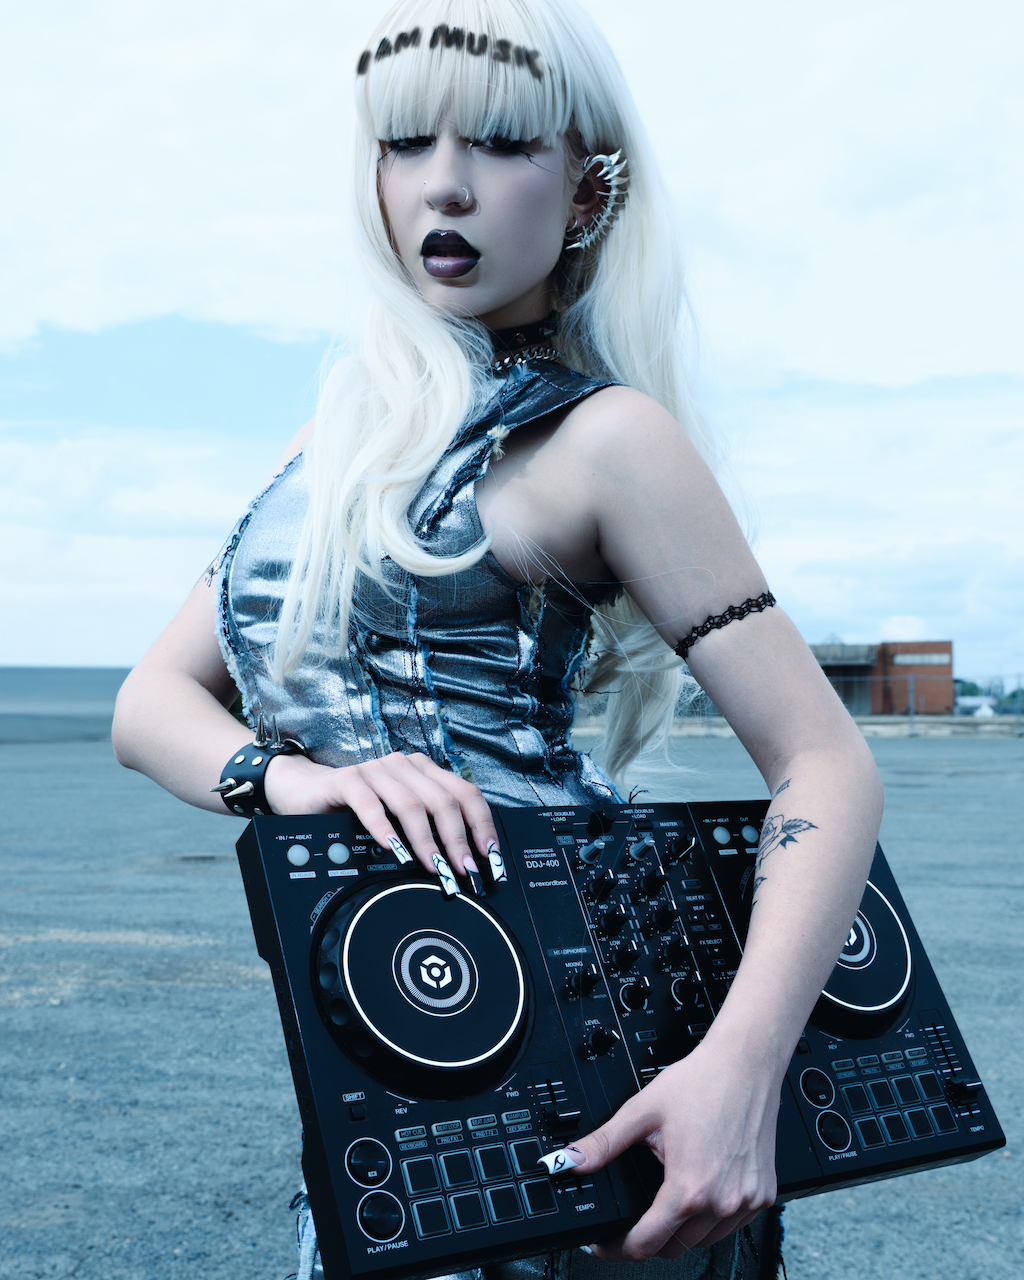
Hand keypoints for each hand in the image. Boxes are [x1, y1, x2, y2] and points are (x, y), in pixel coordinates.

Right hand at [262, 750, 498, 883]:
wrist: (308, 793)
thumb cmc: (358, 809)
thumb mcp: (400, 817)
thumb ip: (429, 828)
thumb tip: (464, 863)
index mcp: (424, 771)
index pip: (466, 793)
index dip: (482, 826)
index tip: (489, 857)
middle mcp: (404, 766)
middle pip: (443, 801)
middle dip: (457, 841)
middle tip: (463, 872)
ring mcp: (376, 771)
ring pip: (411, 805)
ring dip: (426, 841)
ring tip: (434, 868)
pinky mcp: (348, 780)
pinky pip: (370, 804)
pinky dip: (385, 829)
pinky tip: (394, 850)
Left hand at [547, 1040, 779, 1259]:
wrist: (745, 1064)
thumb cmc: (701, 1082)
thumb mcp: (642, 1111)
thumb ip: (603, 1143)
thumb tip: (568, 1161)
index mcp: (688, 1187)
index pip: (645, 1245)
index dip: (616, 1248)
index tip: (605, 1243)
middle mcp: (721, 1202)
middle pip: (674, 1249)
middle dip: (647, 1239)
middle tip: (633, 1219)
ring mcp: (746, 1201)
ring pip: (704, 1242)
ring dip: (681, 1232)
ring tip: (666, 1201)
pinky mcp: (763, 1195)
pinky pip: (731, 1226)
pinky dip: (712, 1220)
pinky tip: (701, 1194)